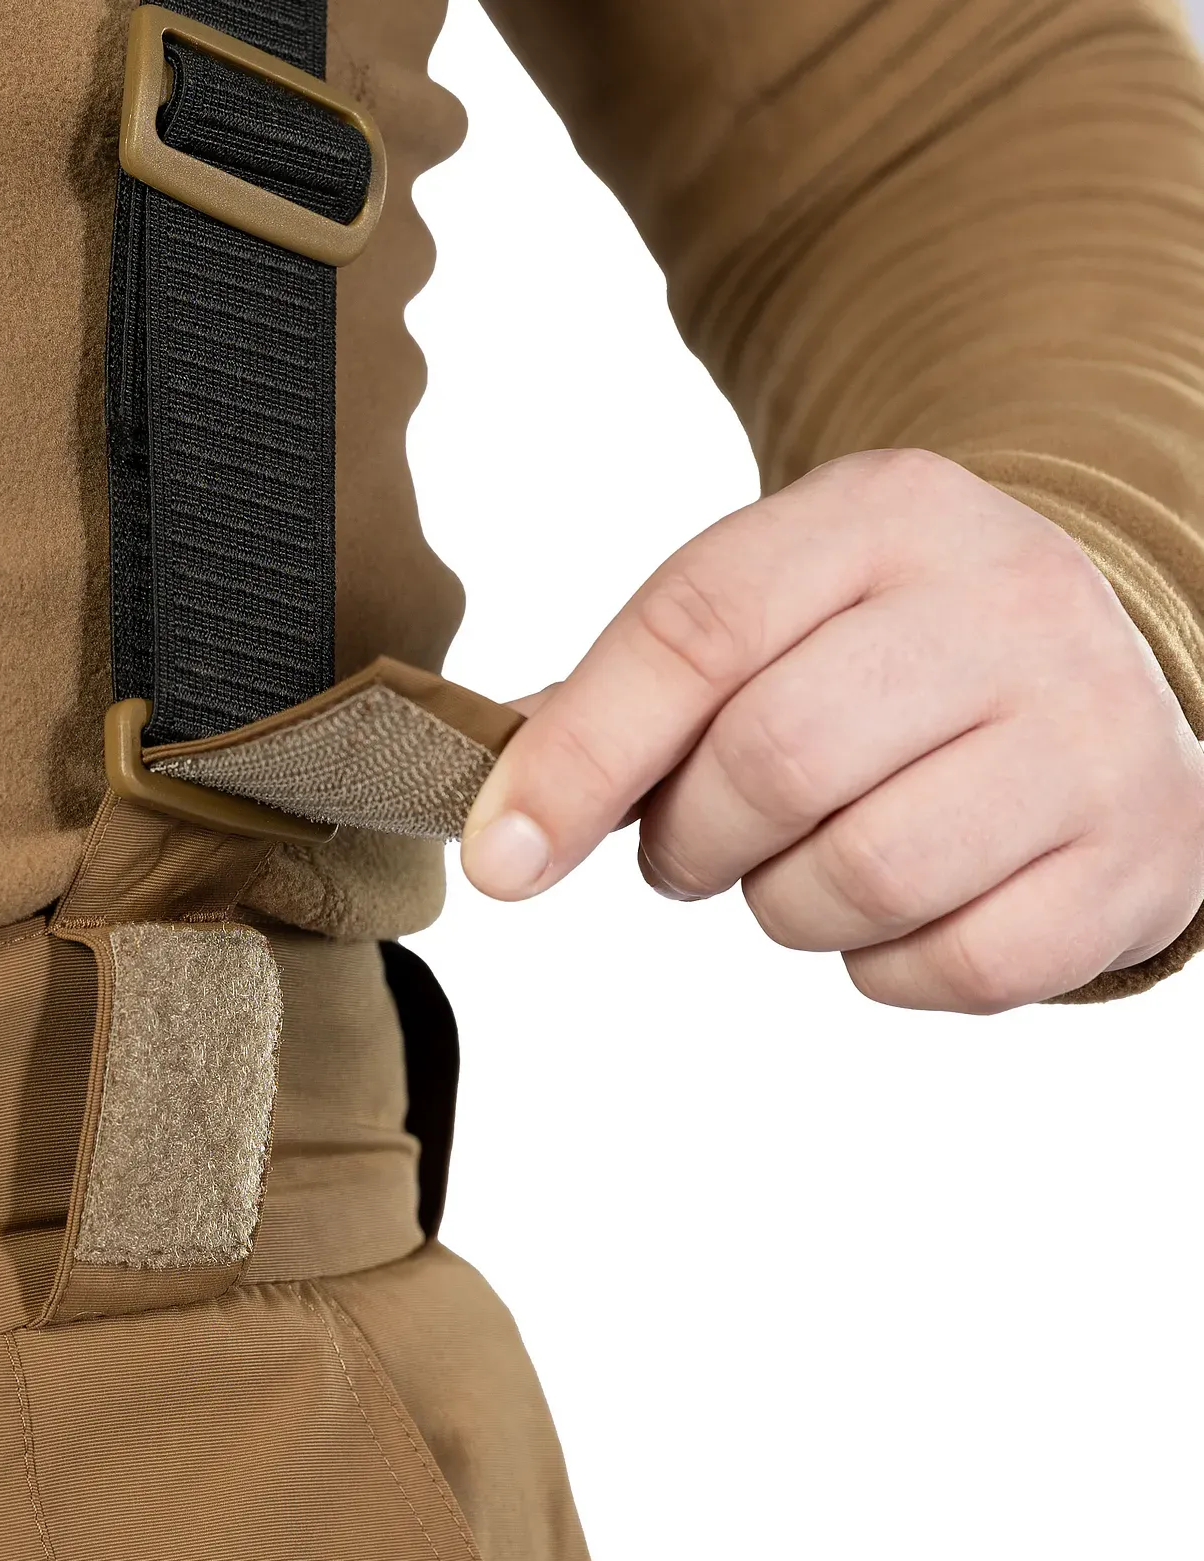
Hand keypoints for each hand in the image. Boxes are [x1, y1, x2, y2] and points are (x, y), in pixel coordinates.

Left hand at [461, 449, 1203, 1010]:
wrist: (1097, 680)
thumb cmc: (877, 662)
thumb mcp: (766, 620)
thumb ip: (627, 697)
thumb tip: (500, 820)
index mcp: (887, 515)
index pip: (696, 630)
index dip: (579, 757)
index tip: (502, 859)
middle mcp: (1010, 600)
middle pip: (772, 763)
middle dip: (690, 842)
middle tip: (691, 850)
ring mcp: (1093, 731)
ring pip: (861, 876)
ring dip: (785, 906)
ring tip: (804, 864)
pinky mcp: (1139, 856)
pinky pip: (954, 966)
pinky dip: (886, 966)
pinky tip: (904, 907)